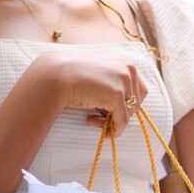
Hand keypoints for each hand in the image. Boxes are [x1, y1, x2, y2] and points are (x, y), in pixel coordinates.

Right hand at [25, 50, 148, 134]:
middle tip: (101, 117)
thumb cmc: (70, 75)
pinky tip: (91, 123)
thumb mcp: (97, 74)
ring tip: (92, 119)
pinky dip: (113, 129)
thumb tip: (123, 103)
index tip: (113, 110)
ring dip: (112, 120)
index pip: (139, 88)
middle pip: (137, 101)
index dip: (128, 103)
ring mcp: (124, 81)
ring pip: (130, 112)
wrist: (54, 75)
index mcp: (124, 62)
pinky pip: (122, 121)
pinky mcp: (117, 95)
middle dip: (121, 113)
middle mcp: (128, 69)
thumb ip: (111, 82)